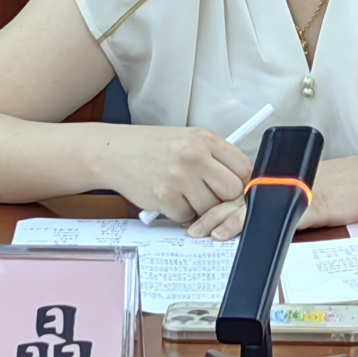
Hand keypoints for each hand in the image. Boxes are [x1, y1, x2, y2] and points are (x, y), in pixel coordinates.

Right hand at [93, 126, 251, 225]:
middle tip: (208, 195)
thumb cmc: (152, 146)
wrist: (115, 151)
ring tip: (184, 194)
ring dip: (199, 208)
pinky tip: (170, 198)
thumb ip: (214, 156)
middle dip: (222, 198)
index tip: (232, 187)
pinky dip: (179, 213)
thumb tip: (240, 181)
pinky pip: (186, 217)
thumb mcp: (188, 139)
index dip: (239, 182)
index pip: (242, 168)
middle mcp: (195, 156)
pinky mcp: (164, 196)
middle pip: (231, 191)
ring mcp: (179, 177)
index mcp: (205, 139)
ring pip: (210, 208)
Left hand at [188, 155, 357, 240]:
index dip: (214, 204)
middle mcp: (278, 184)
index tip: (195, 216)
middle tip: (192, 228)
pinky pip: (279, 218)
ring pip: (253, 206)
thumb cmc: (334, 187)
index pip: (236, 191)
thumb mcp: (299, 192)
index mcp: (273, 180)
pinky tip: (248, 234)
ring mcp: (291, 195)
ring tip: (209, 232)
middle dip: (212, 214)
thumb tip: (249, 217)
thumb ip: (275, 201)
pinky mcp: (306, 207)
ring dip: (229, 220)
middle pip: (238, 198)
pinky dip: (261, 227)